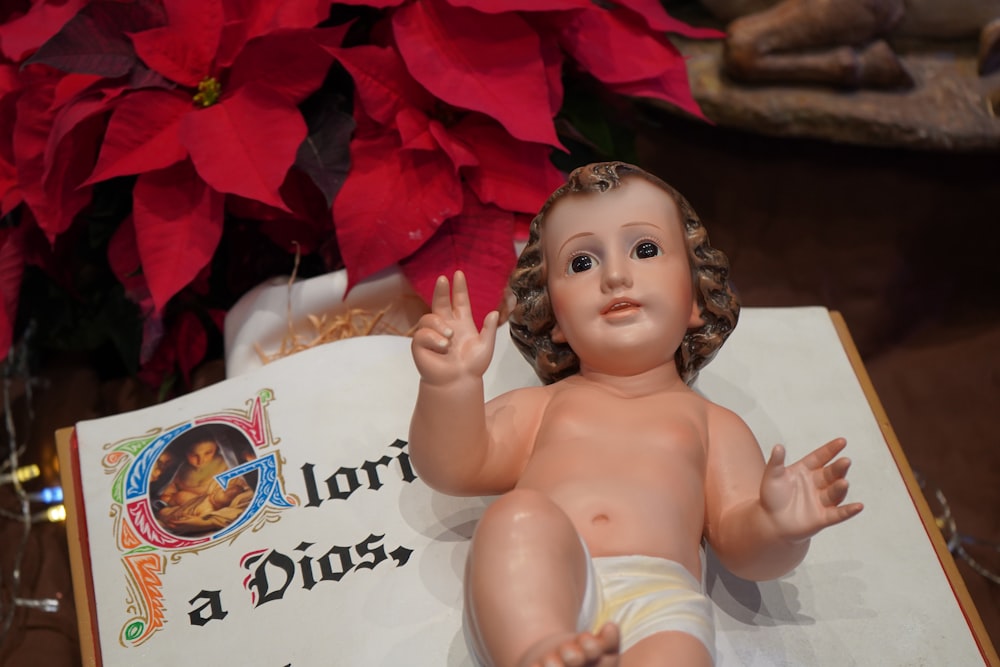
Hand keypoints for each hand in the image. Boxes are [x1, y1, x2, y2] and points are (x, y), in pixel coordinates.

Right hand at [411, 271, 499, 385]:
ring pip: (429, 317)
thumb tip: (495, 312)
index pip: (459, 301)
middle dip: (441, 290)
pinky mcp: (420, 344)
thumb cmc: (472, 366)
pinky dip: (433, 338)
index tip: (458, 273)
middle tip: (443, 279)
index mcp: (462, 323)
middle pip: (440, 302)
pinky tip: (442, 346)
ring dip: (439, 325)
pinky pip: (422, 334)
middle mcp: (446, 325)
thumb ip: (489, 329)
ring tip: (449, 337)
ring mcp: (432, 334)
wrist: (459, 382)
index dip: (459, 288)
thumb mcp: (486, 346)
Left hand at [760, 438, 862, 542]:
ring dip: (840, 488)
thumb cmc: (771, 496)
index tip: (842, 441)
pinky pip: (838, 514)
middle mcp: (817, 483)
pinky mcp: (823, 517)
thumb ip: (776, 462)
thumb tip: (778, 446)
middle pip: (831, 473)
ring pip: (834, 492)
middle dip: (839, 468)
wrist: (770, 522)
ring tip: (844, 482)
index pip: (820, 457)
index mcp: (806, 470)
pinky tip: (859, 506)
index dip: (831, 450)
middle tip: (845, 461)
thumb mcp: (772, 476)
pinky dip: (848, 511)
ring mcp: (821, 500)